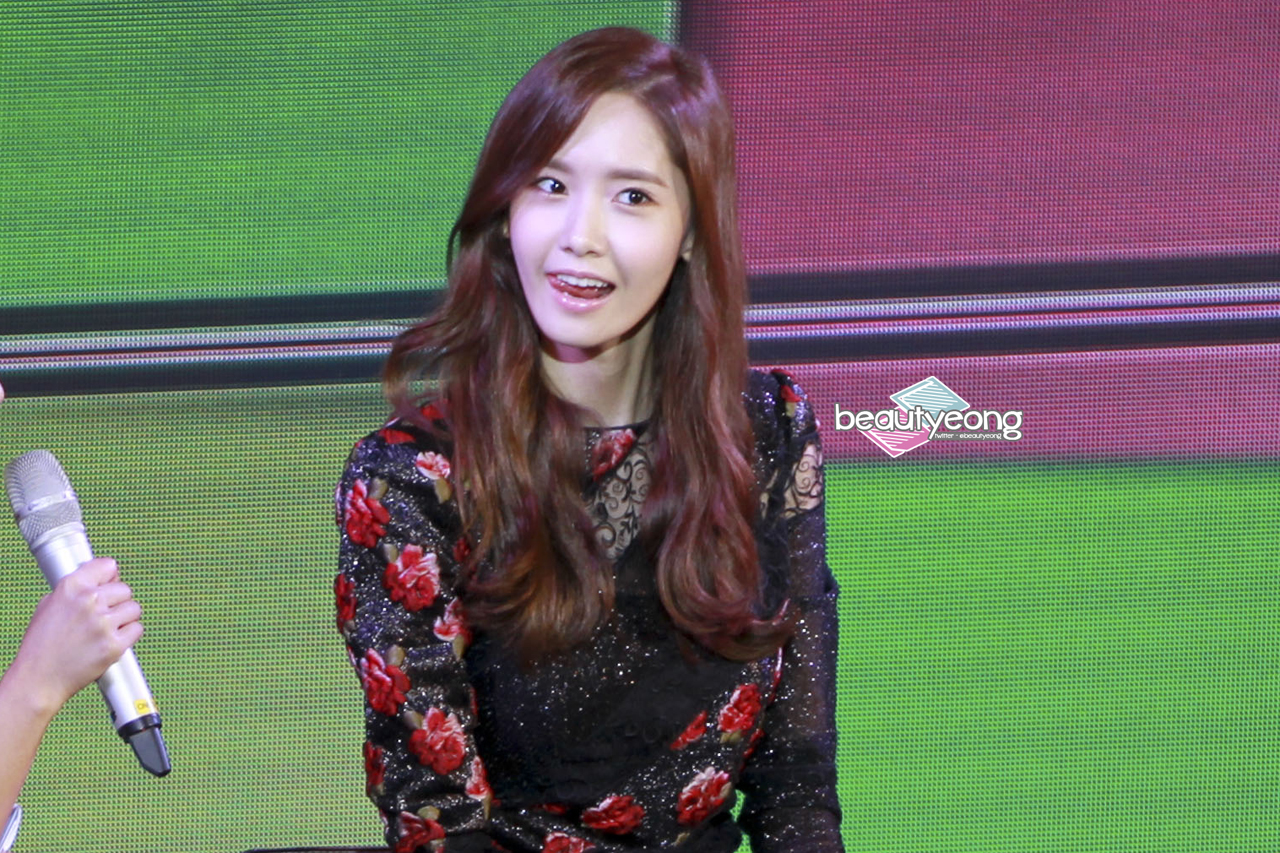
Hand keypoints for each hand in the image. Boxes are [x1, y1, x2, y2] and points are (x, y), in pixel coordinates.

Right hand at [11, 558, 143, 712]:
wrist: (39, 679)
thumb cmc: (42, 645)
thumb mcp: (49, 605)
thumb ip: (75, 589)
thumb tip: (100, 578)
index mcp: (71, 587)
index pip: (108, 565)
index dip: (110, 577)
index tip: (108, 584)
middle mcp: (89, 601)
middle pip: (125, 589)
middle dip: (117, 602)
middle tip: (103, 616)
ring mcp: (103, 623)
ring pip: (134, 609)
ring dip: (125, 619)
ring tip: (106, 630)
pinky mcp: (114, 644)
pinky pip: (137, 629)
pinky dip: (129, 635)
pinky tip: (112, 640)